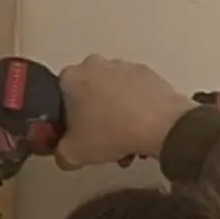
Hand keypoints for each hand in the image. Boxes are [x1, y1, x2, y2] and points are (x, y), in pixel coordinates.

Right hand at [56, 56, 194, 169]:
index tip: (76, 136)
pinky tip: (141, 132)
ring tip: (125, 143)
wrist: (160, 125)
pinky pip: (134, 94)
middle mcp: (95, 63)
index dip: (66, 120)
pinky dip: (135, 110)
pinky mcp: (148, 73)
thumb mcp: (73, 154)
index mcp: (71, 77)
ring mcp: (124, 65)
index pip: (59, 97)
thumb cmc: (109, 133)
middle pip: (88, 94)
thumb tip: (64, 154)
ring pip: (113, 94)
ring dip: (116, 115)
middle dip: (93, 116)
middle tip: (101, 141)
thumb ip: (60, 154)